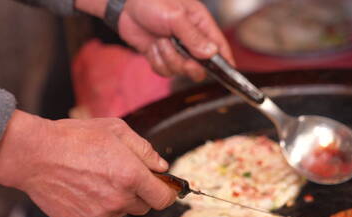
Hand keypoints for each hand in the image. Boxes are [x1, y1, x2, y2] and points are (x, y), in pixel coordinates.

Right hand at [0, 110, 176, 216]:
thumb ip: (145, 151)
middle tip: (120, 175)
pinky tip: (81, 190)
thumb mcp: (116, 131)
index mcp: (131, 176)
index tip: (165, 189)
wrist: (34, 155)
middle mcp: (118, 200)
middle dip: (139, 193)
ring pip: (120, 212)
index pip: (164, 199)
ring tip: (95, 179)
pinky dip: (95, 208)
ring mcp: (99, 216)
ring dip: (116, 200)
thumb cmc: (75, 138)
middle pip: (143, 207)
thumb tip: (162, 168)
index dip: (167, 193)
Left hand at [76, 0, 234, 81]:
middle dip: (189, 64)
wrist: (123, 5)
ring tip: (160, 40)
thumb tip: (211, 53)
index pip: (220, 47)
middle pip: (201, 66)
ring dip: (168, 58)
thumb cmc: (151, 1)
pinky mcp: (161, 57)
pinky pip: (164, 71)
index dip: (226, 63)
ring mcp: (176, 50)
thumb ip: (194, 36)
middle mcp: (191, 40)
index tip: (228, 75)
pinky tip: (152, 46)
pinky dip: (156, 61)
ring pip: (180, 71)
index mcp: (201, 25)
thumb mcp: (175, 16)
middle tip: (179, 52)